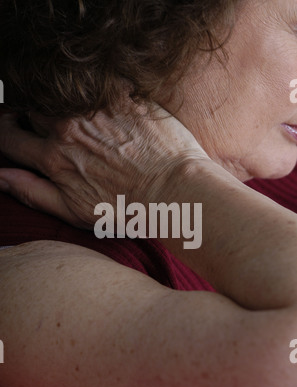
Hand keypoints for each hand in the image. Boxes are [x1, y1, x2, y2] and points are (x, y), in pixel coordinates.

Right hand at [0, 97, 208, 228]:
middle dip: (26, 116)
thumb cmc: (128, 208)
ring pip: (56, 93)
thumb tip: (1, 176)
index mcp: (53, 157)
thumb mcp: (75, 211)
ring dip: (54, 102)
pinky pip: (92, 81)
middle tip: (39, 125)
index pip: (8, 137)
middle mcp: (68, 127)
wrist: (174, 190)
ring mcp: (95, 108)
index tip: (10, 135)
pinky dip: (86, 90)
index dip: (3, 135)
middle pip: (29, 109)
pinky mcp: (122, 95)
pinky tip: (98, 106)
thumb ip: (33, 192)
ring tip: (70, 118)